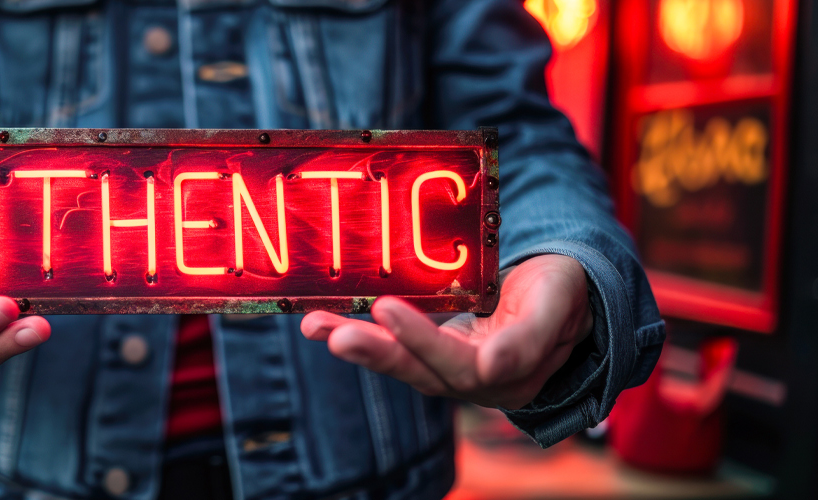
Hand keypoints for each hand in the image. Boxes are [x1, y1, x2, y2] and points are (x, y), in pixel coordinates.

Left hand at [301, 254, 592, 408]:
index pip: (460, 364)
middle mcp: (474, 380)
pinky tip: (319, 321)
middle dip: (374, 352)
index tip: (388, 308)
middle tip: (334, 333)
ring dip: (356, 343)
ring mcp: (449, 367)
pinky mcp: (430, 351)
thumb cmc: (564, 293)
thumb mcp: (558, 304)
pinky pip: (391, 346)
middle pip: (418, 370)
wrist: (563, 294)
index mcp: (509, 375)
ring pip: (399, 361)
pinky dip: (357, 332)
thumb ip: (529, 337)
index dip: (422, 340)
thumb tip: (493, 367)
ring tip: (315, 325)